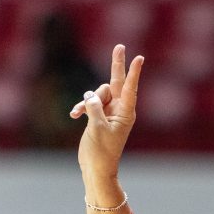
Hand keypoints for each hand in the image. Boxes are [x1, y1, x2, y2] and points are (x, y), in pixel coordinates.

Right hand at [72, 44, 143, 180]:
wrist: (96, 168)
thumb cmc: (101, 152)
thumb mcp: (97, 128)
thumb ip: (95, 108)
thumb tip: (90, 95)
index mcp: (125, 113)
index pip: (130, 88)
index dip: (133, 72)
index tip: (139, 58)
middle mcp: (119, 110)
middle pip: (116, 82)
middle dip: (116, 65)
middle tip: (120, 46)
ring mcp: (108, 112)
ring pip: (97, 93)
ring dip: (86, 100)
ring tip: (79, 113)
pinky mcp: (98, 116)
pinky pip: (89, 103)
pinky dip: (81, 107)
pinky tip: (74, 115)